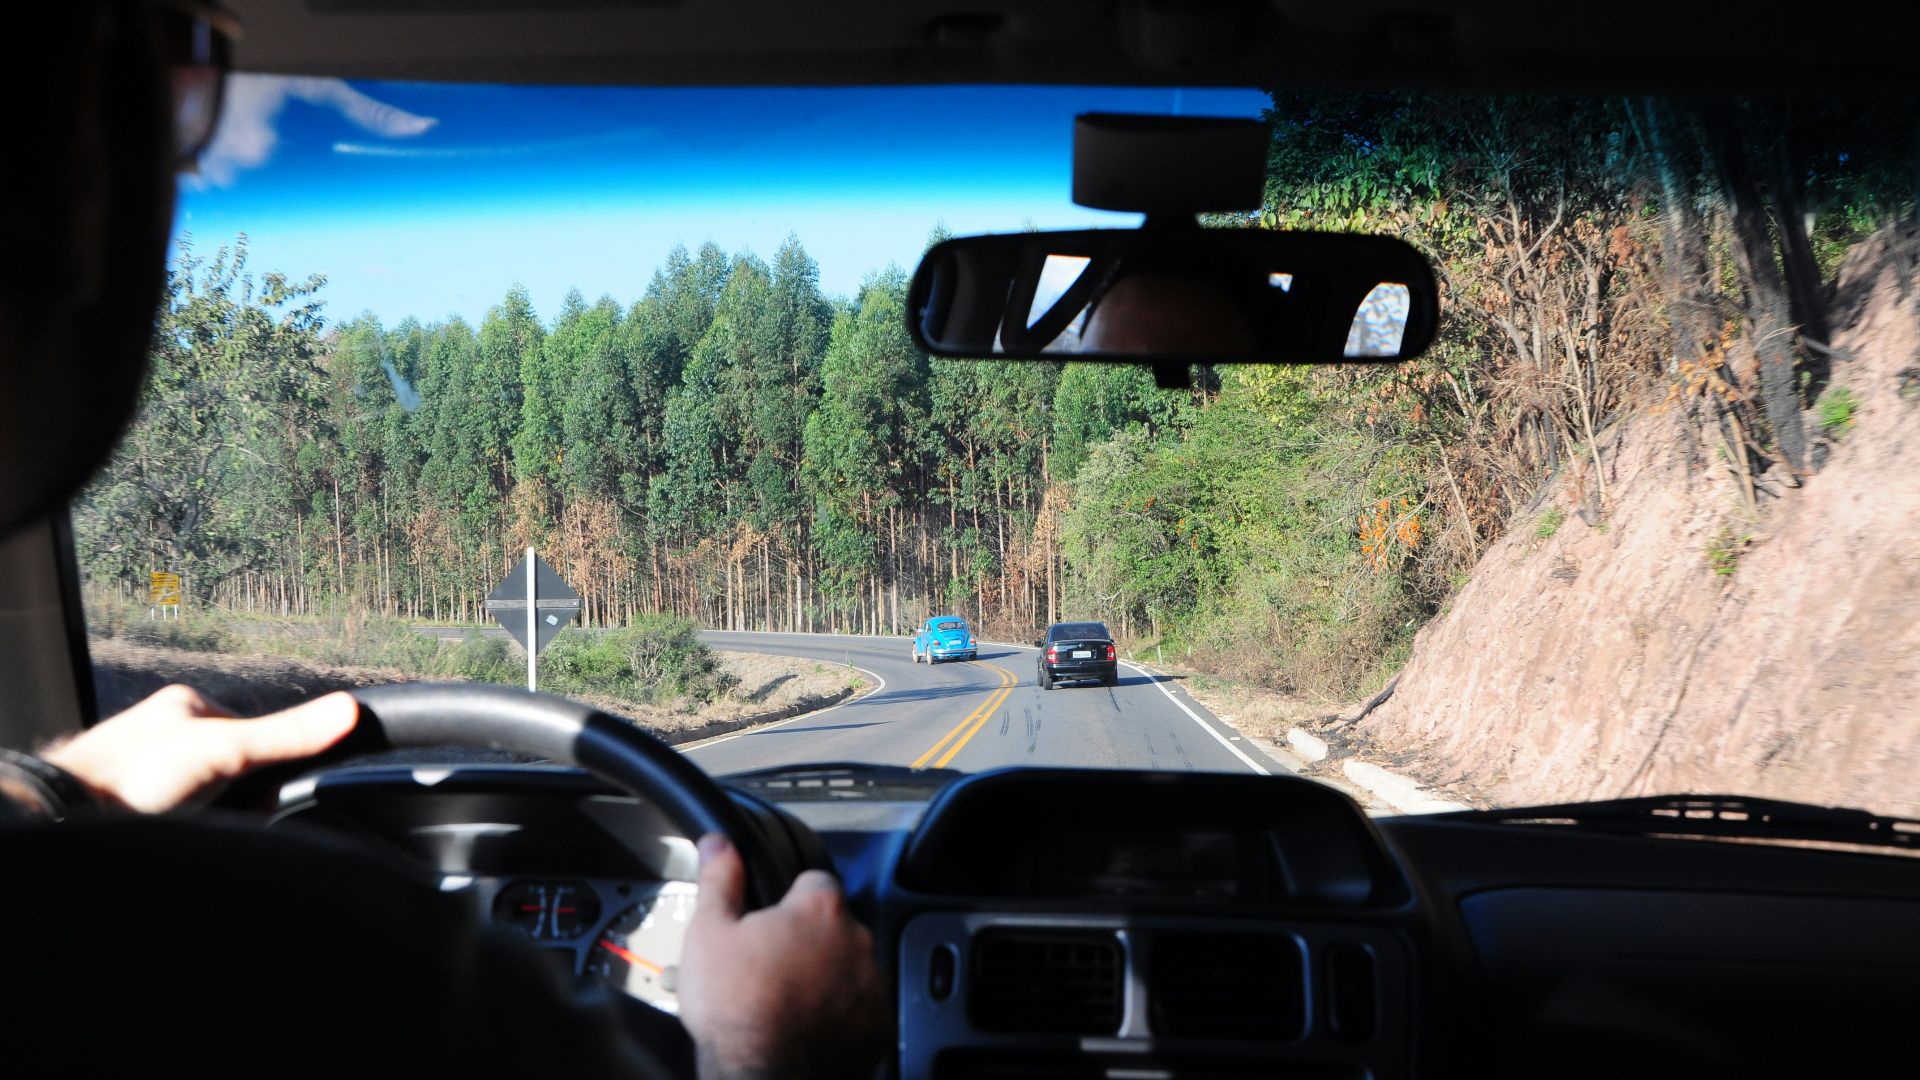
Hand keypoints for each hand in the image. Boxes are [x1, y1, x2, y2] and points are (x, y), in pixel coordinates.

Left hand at [42, 685, 358, 812]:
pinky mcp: (135, 808)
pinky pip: (182, 820)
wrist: (65, 818)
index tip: (269, 791)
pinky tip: (186, 840)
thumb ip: (286, 736)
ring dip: (215, 816)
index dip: (269, 763)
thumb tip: (349, 709)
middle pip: (231, 766)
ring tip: (206, 831)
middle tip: (235, 815)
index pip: (252, 730)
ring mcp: (147, 773)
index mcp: (186, 707)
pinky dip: (191, 832)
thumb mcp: (226, 751)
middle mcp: (164, 735)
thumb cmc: (133, 774)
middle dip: (240, 793)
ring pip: (207, 796)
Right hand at [678, 834, 888, 1079]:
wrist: (765, 1078)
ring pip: (848, 967)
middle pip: (832, 926)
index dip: (786, 901)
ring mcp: (872, 985)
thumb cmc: (738, 1008)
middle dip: (807, 941)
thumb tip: (719, 843)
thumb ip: (720, 880)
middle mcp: (857, 940)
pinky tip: (807, 1025)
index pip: (812, 882)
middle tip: (769, 968)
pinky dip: (840, 1014)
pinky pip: (860, 1008)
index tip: (768, 924)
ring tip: (786, 1002)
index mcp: (819, 909)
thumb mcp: (709, 933)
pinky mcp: (878, 1026)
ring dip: (826, 976)